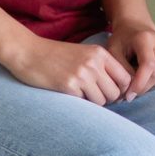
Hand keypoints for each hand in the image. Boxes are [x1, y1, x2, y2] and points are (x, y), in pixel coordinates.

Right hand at [8, 36, 133, 103]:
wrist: (28, 52)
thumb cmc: (56, 56)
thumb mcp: (83, 54)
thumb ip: (101, 68)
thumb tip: (121, 93)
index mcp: (100, 53)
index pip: (126, 78)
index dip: (120, 90)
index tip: (109, 93)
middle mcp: (94, 63)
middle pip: (115, 93)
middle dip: (106, 99)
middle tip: (91, 95)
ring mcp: (82, 74)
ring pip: (102, 101)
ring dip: (92, 102)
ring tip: (79, 93)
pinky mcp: (69, 86)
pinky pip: (84, 103)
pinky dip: (78, 102)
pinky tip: (68, 92)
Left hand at [105, 22, 154, 99]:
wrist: (135, 25)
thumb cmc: (122, 39)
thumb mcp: (113, 51)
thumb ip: (121, 69)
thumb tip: (130, 88)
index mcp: (145, 38)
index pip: (148, 65)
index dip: (140, 83)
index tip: (129, 95)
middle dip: (142, 86)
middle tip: (129, 91)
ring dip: (148, 83)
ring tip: (136, 78)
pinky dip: (154, 78)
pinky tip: (145, 71)